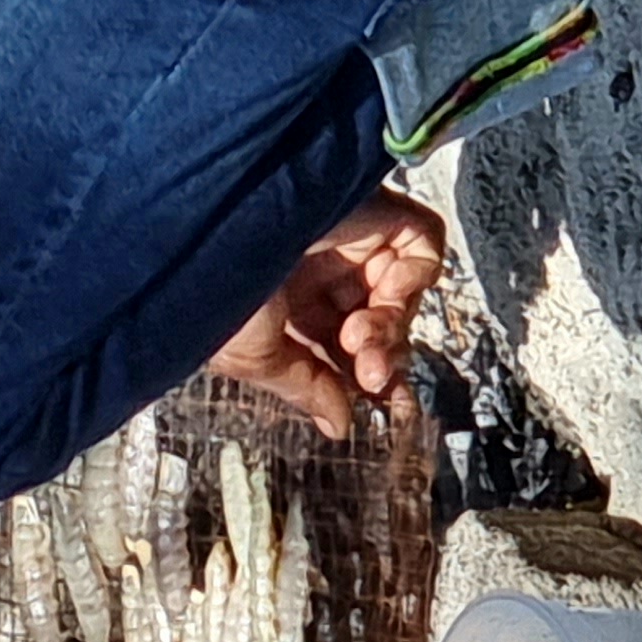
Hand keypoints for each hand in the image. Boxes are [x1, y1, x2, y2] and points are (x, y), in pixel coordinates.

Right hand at [202, 185, 447, 438]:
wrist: (222, 235)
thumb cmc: (218, 296)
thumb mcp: (255, 357)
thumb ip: (306, 388)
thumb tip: (339, 428)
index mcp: (286, 302)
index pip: (342, 344)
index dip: (366, 376)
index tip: (387, 409)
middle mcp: (321, 270)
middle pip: (378, 324)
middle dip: (379, 358)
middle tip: (370, 377)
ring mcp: (353, 240)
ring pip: (401, 295)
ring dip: (389, 329)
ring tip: (359, 340)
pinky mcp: (380, 213)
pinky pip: (423, 250)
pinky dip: (413, 280)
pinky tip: (384, 293)